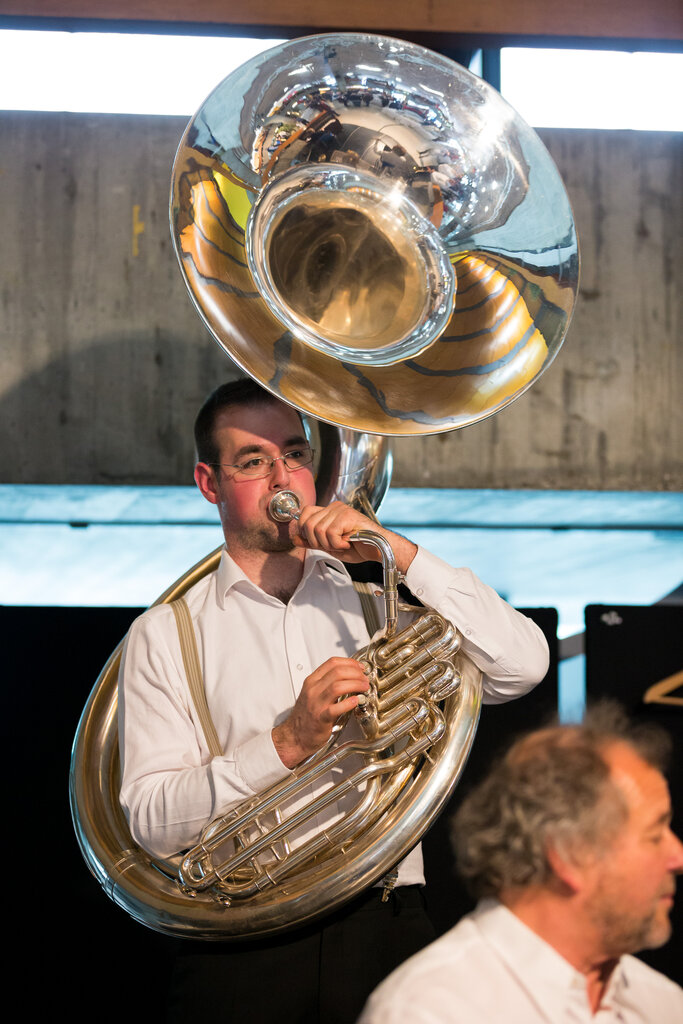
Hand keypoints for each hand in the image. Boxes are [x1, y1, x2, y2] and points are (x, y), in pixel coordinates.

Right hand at [272, 657, 369, 767]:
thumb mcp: (314, 693)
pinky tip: (356, 701)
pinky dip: (349, 703)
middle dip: (356, 673)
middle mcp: (313, 689)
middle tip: (365, 679)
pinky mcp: (320, 718)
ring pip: (338, 686)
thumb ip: (328, 684)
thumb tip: (351, 678)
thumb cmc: (306, 716)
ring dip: (355, 685)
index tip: (360, 668)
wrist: (295, 735)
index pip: (332, 663)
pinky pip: (336, 708)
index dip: (350, 663)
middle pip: (337, 672)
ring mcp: (316, 703)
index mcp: (312, 681)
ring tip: (364, 688)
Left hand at [292, 501, 417, 572]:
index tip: (314, 542)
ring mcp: (340, 510)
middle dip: (316, 541)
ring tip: (342, 545)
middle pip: (308, 524)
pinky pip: (330, 533)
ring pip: (318, 530)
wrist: (378, 549)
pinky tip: (347, 543)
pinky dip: (337, 544)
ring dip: (329, 544)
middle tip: (332, 546)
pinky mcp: (347, 516)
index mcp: (329, 512)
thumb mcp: (329, 546)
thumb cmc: (359, 547)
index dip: (304, 529)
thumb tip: (294, 538)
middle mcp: (334, 507)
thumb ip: (312, 542)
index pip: (304, 513)